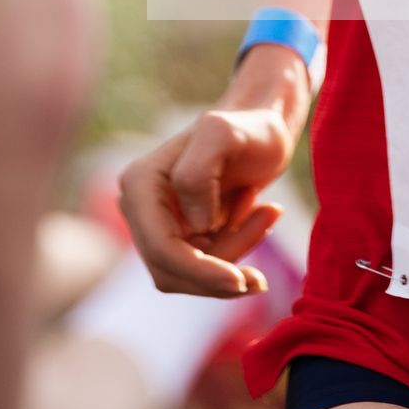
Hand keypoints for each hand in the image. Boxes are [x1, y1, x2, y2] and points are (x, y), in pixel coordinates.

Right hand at [117, 103, 290, 298]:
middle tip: (262, 268)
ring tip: (269, 212)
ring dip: (235, 253)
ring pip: (192, 274)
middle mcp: (140, 208)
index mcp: (140, 184)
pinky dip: (238, 249)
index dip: (199, 272)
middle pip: (173, 271)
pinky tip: (261, 215)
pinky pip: (206, 266)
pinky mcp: (180, 237)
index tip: (241, 280)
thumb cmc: (248, 128)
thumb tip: (195, 227)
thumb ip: (198, 172)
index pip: (161, 250)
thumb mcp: (223, 133)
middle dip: (219, 271)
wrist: (264, 128)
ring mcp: (158, 224)